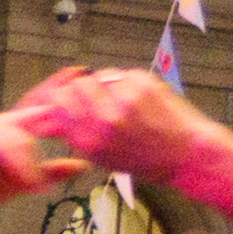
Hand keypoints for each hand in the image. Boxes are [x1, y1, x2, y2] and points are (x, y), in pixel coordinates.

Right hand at [0, 104, 90, 213]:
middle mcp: (1, 121)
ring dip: (35, 164)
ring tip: (40, 189)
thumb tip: (84, 165)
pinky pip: (9, 148)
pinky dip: (22, 168)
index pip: (43, 107)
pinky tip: (30, 186)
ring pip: (24, 136)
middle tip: (82, 109)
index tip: (86, 85)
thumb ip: (53, 170)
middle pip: (35, 108)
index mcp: (13, 127)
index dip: (63, 96)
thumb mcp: (27, 179)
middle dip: (58, 107)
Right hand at [12, 67, 214, 181]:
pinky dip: (126, 82)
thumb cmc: (144, 159)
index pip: (58, 103)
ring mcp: (124, 100)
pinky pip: (122, 74)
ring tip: (121, 100)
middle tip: (96, 98)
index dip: (60, 98)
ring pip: (98, 76)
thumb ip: (74, 135)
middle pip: (74, 86)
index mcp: (89, 141)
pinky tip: (138, 98)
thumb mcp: (101, 157)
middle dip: (82, 90)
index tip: (67, 99)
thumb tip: (47, 118)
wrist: (185, 154)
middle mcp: (103, 120)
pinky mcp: (142, 85)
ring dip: (104, 84)